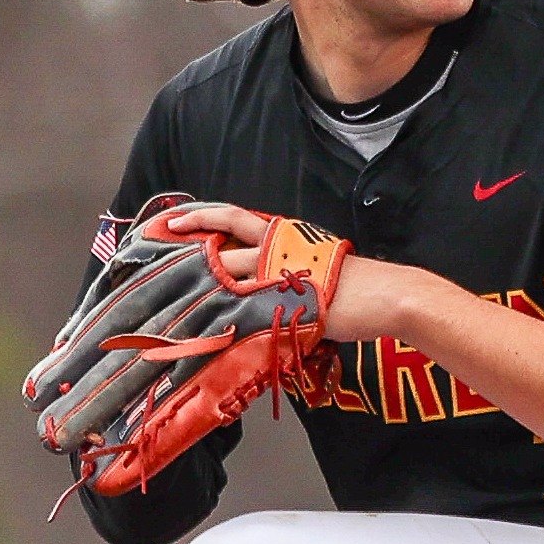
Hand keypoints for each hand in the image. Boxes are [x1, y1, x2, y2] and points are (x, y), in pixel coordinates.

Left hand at [165, 203, 407, 339]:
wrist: (382, 294)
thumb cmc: (350, 277)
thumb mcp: (311, 254)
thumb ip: (280, 258)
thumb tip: (256, 268)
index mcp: (280, 234)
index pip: (232, 218)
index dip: (201, 217)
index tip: (175, 220)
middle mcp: (274, 250)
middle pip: (221, 250)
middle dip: (189, 256)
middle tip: (160, 261)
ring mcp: (278, 277)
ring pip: (228, 279)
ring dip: (202, 290)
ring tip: (172, 300)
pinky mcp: (285, 304)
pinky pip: (247, 311)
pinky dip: (225, 317)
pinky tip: (205, 326)